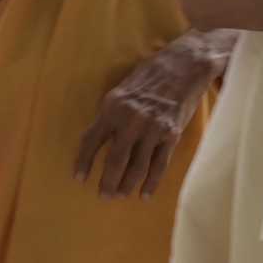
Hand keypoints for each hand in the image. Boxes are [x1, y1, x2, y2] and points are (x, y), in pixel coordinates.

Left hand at [76, 40, 217, 198]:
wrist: (184, 66)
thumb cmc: (150, 75)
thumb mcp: (122, 89)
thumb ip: (111, 113)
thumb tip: (99, 138)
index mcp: (114, 107)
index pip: (92, 140)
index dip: (84, 161)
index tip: (78, 178)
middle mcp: (131, 119)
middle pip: (115, 159)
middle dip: (107, 181)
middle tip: (103, 196)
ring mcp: (153, 128)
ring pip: (137, 166)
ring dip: (127, 185)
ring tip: (120, 196)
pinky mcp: (171, 134)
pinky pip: (159, 165)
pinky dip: (151, 182)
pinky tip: (144, 194)